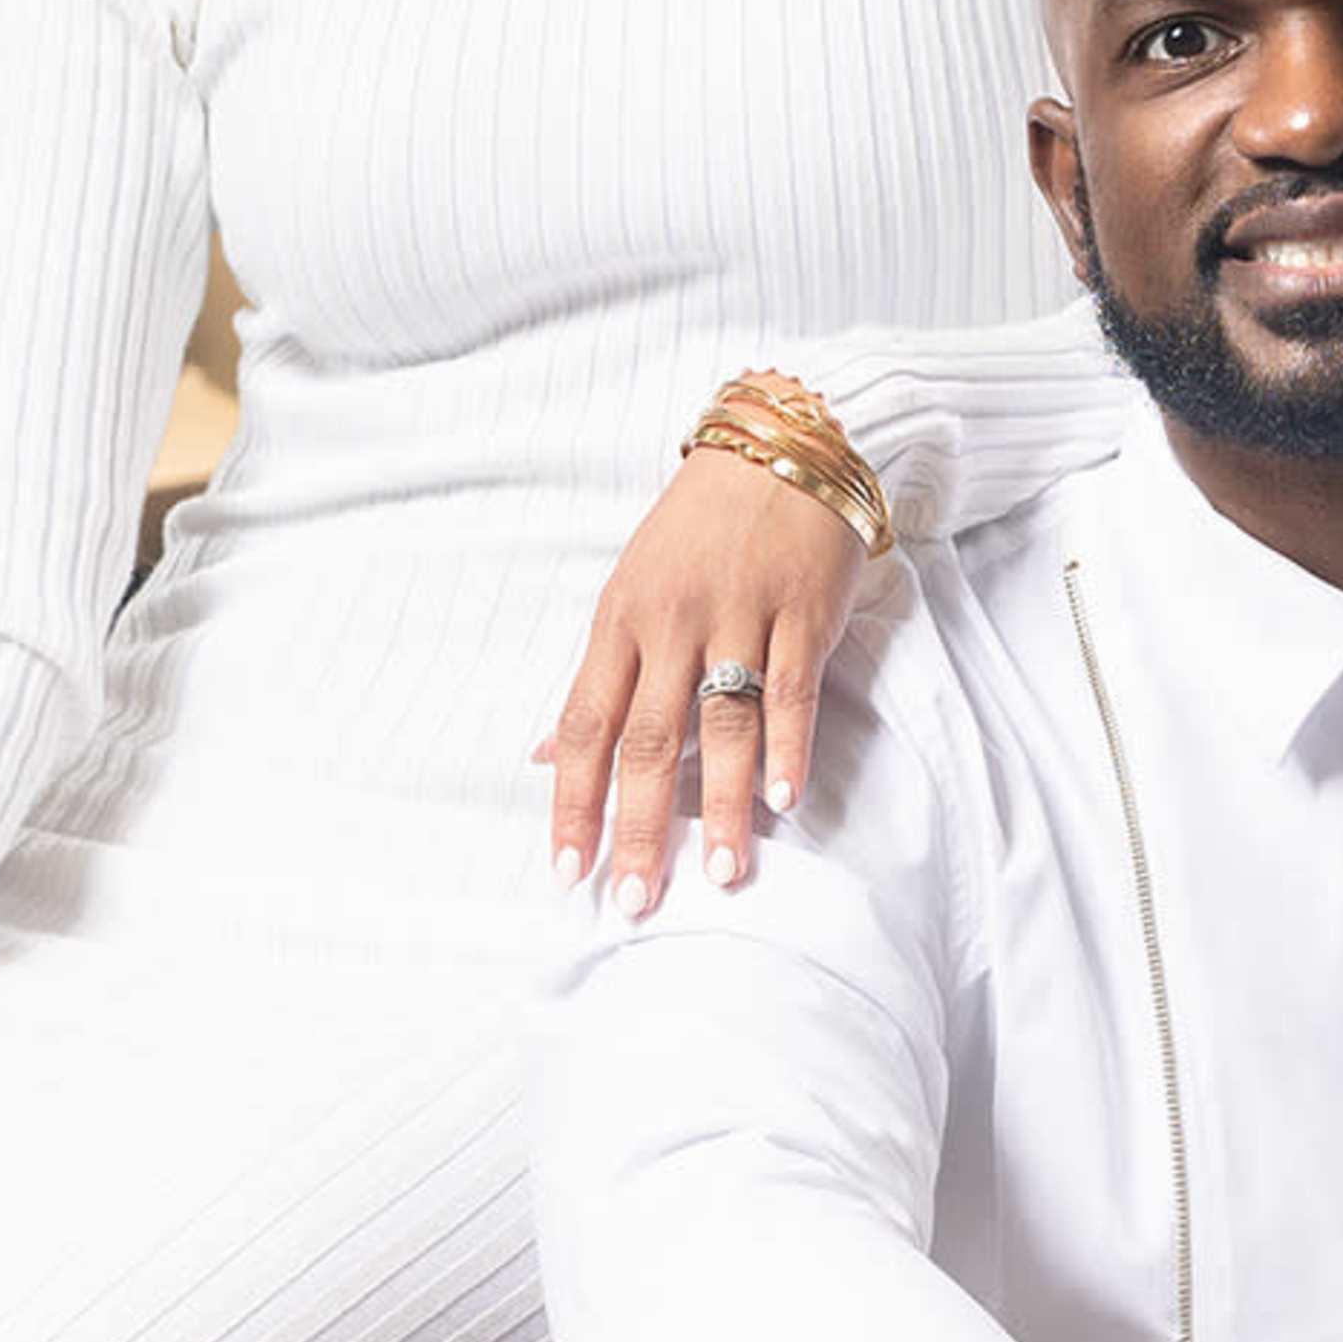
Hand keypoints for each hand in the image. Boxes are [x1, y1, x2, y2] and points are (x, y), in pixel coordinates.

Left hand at [540, 444, 865, 913]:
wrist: (780, 443)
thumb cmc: (699, 525)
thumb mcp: (630, 588)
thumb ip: (599, 677)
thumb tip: (539, 755)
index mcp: (620, 620)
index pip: (585, 724)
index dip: (572, 800)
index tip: (568, 868)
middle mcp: (674, 622)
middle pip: (650, 739)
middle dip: (641, 826)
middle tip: (637, 899)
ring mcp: (741, 614)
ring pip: (725, 723)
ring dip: (725, 805)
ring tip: (724, 873)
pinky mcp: (803, 610)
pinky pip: (793, 688)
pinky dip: (789, 745)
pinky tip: (785, 799)